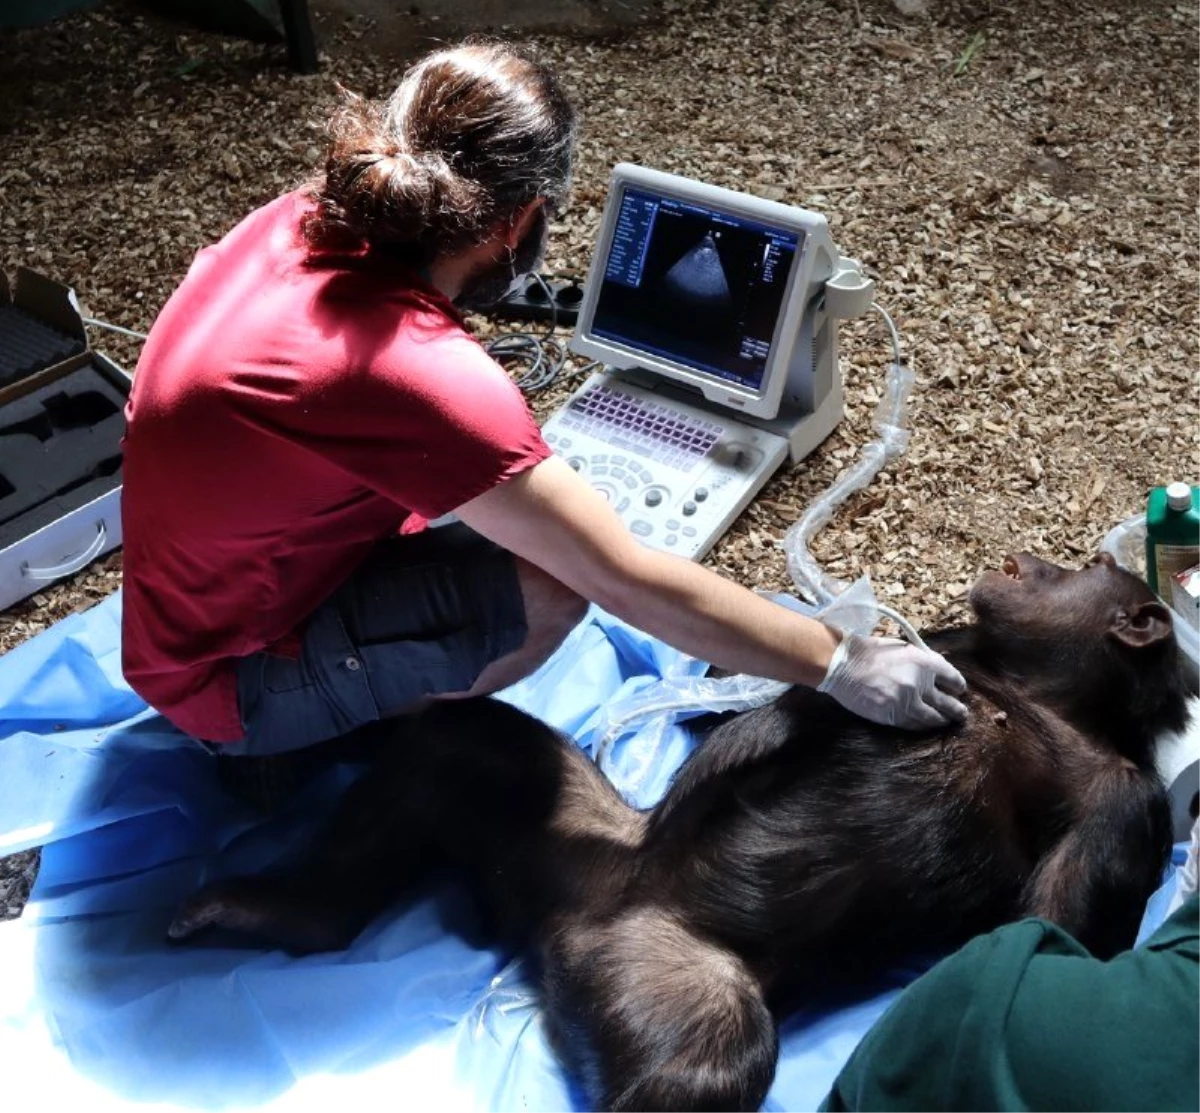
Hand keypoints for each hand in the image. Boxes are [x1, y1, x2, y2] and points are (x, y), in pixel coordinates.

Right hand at [817, 634, 968, 730]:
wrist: (842, 665)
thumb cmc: (870, 652)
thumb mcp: (902, 648)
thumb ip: (923, 661)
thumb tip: (937, 673)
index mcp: (923, 662)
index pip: (953, 678)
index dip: (958, 686)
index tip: (959, 690)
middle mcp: (919, 683)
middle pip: (948, 703)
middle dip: (957, 710)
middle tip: (962, 714)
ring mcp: (905, 702)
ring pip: (932, 718)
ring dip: (941, 721)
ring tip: (946, 722)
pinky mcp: (892, 716)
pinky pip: (913, 725)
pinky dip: (922, 726)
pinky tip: (925, 725)